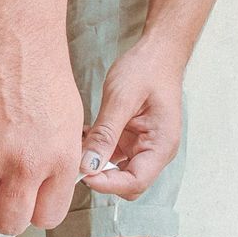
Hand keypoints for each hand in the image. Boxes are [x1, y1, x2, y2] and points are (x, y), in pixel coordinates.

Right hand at [0, 21, 83, 234]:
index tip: (26, 197)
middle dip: (3, 208)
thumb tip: (49, 188)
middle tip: (0, 186)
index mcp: (60, 159)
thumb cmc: (42, 65)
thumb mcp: (70, 117)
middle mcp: (25, 162)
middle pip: (8, 222)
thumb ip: (61, 158)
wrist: (13, 28)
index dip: (34, 208)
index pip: (47, 217)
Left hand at [80, 37, 184, 200]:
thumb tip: (88, 166)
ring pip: (116, 170)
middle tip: (75, 160)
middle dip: (100, 176)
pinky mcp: (132, 139)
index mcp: (161, 145)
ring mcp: (143, 146)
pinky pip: (112, 154)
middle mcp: (155, 151)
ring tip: (76, 143)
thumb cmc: (147, 69)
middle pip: (126, 183)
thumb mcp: (122, 99)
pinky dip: (96, 149)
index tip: (82, 173)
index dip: (107, 184)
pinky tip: (83, 134)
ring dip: (95, 162)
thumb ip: (105, 134)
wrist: (158, 51)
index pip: (135, 182)